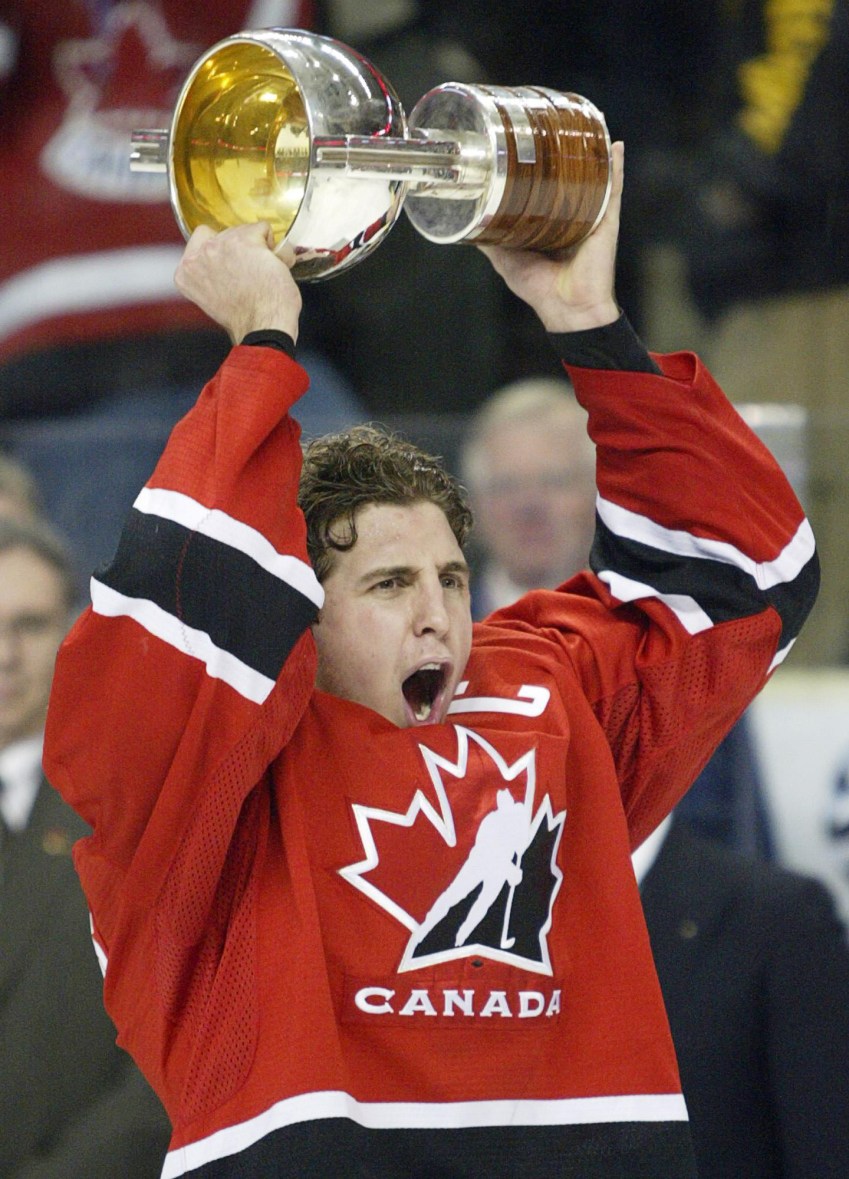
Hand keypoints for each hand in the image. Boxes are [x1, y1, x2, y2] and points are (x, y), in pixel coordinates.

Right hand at [174, 222, 302, 344]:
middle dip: (243, 251)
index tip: (233, 271)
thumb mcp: (214, 296)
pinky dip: (276, 250)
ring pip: (245, 230)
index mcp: (185, 271)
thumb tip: (236, 258)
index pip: (202, 239)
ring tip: (262, 278)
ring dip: (259, 250)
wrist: (263, 328)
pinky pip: (264, 230)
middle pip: (225, 233)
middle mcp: (198, 255)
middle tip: (251, 279)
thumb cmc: (246, 320)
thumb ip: (215, 273)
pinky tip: (274, 270)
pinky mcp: (245, 240)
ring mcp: (221, 245)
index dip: (223, 252)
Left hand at [479, 140, 623, 332]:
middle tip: (552, 124)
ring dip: (591, 153)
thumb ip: (491, 238)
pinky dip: (616, 167)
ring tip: (585, 123)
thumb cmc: (540, 289)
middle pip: (569, 178)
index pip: (544, 189)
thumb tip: (470, 221)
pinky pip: (613, 190)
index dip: (537, 169)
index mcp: (550, 224)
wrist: (568, 310)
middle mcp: (572, 216)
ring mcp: (592, 217)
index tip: (525, 144)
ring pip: (592, 178)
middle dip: (564, 154)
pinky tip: (615, 145)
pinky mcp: (607, 221)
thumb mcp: (506, 259)